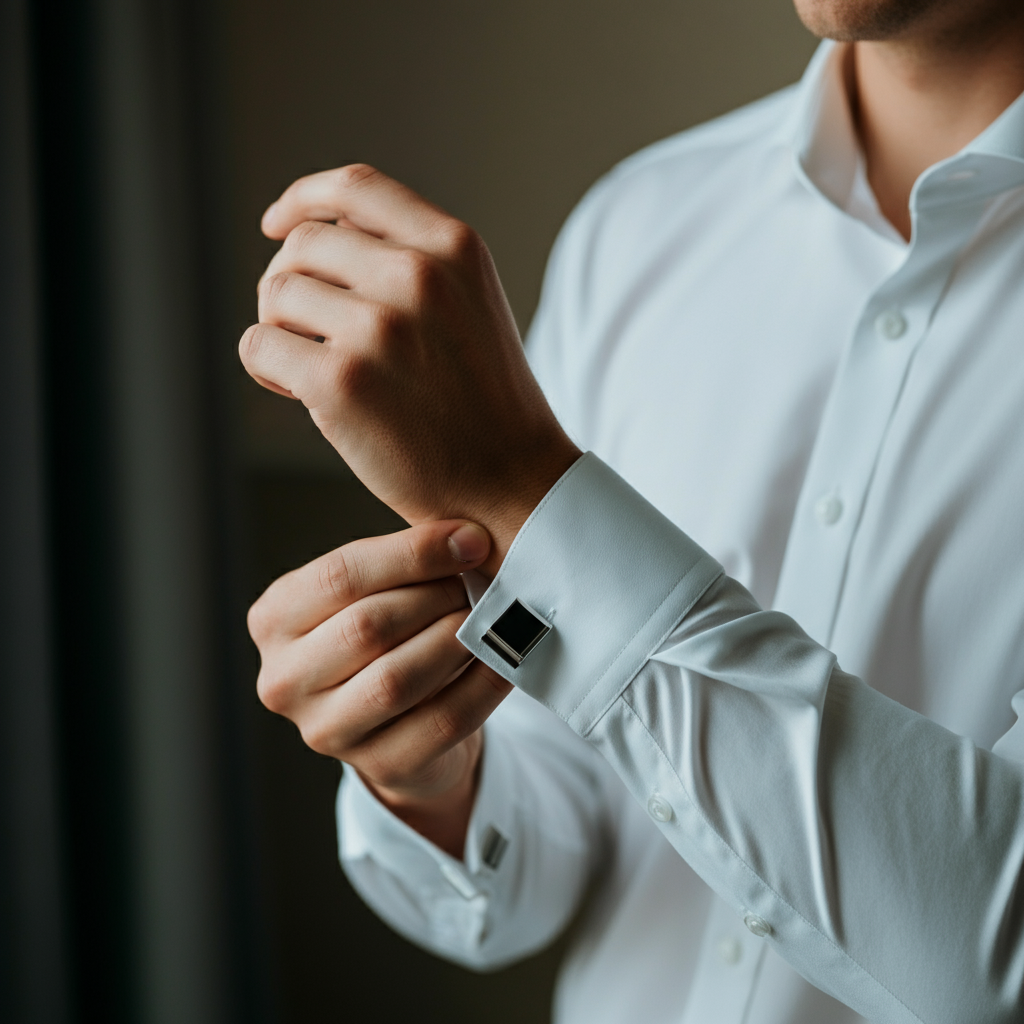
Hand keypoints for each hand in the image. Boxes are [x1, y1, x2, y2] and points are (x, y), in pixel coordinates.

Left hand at [238, 165, 580, 573]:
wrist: (514, 483)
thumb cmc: (485, 402)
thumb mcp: (472, 304)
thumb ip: (414, 261)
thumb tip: (316, 236)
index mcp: (455, 247)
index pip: (355, 188)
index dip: (303, 199)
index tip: (277, 226)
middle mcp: (418, 276)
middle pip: (304, 244)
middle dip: (290, 283)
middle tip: (307, 330)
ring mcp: (379, 328)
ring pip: (276, 293)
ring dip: (281, 328)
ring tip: (309, 364)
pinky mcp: (341, 382)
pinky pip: (259, 346)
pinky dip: (266, 367)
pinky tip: (296, 389)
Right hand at [247, 519, 511, 856]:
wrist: (401, 722)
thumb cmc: (389, 634)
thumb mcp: (375, 590)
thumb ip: (405, 561)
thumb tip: (468, 539)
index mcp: (274, 618)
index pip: (341, 576)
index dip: (413, 553)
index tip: (470, 539)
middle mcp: (285, 679)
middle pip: (368, 626)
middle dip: (436, 597)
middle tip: (477, 583)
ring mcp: (325, 731)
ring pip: (398, 679)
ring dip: (456, 640)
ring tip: (488, 619)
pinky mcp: (378, 767)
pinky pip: (442, 721)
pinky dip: (483, 684)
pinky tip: (504, 659)